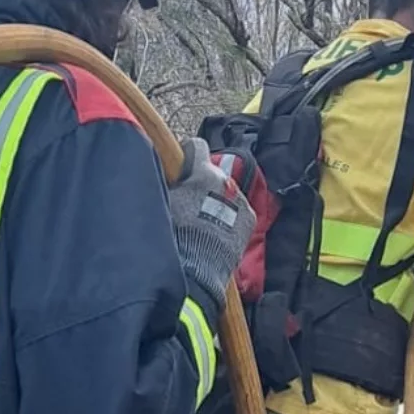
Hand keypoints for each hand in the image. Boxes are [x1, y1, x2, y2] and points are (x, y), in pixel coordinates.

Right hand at [167, 138, 255, 317]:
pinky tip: (218, 231)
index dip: (187, 155)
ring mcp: (240, 199)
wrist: (197, 268)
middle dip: (201, 182)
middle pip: (212, 172)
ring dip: (217, 199)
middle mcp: (224, 181)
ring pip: (226, 192)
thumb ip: (167, 182)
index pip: (196, 146)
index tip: (181, 164)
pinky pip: (239, 209)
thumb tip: (163, 172)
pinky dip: (230, 216)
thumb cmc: (174, 234)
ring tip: (204, 221)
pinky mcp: (250, 218)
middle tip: (189, 200)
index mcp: (201, 173)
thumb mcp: (163, 201)